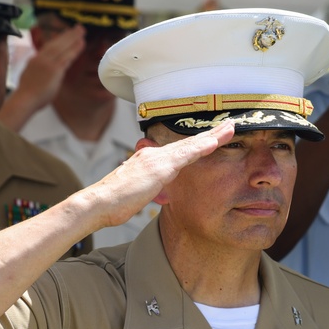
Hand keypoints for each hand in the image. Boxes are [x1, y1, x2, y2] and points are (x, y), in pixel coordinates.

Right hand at [12, 25, 85, 111]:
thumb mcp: (30, 78)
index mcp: (35, 60)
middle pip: (56, 43)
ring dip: (73, 38)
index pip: (48, 47)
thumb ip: (37, 72)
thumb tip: (42, 72)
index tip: (67, 34)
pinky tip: (81, 43)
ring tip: (82, 31)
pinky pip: (67, 57)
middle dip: (68, 35)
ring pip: (62, 47)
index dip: (59, 40)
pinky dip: (74, 49)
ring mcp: (47, 63)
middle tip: (78, 28)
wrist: (25, 99)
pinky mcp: (54, 69)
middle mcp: (40, 58)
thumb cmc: (27, 95)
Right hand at [84, 121, 235, 227]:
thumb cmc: (114, 202)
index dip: (198, 143)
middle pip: (188, 143)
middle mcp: (154, 155)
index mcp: (150, 160)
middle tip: (229, 125)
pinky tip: (214, 142)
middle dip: (211, 133)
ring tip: (230, 128)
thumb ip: (147, 186)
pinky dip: (201, 147)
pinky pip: (185, 155)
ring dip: (212, 136)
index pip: (180, 150)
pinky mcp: (158, 168)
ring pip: (190, 145)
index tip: (214, 138)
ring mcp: (157, 160)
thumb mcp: (136, 192)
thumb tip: (152, 188)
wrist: (98, 203)